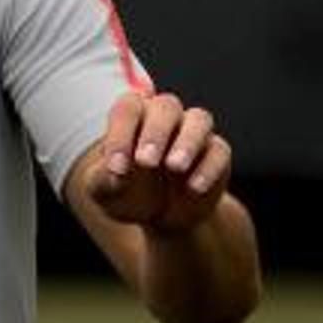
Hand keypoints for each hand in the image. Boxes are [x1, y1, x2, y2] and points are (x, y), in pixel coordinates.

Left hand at [81, 91, 230, 234]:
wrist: (162, 217)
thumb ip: (103, 180)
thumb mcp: (106, 192)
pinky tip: (194, 188)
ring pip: (199, 119)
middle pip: (166, 105)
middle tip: (145, 162)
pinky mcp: (216, 154)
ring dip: (187, 141)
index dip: (120, 134)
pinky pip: (219, 151)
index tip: (116, 168)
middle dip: (155, 132)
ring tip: (174, 167)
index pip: (128, 108)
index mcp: (133, 116)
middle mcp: (165, 117)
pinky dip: (208, 168)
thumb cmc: (128, 193)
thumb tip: (115, 173)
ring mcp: (193, 132)